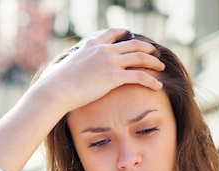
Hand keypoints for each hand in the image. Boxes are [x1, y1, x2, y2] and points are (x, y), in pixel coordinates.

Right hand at [34, 28, 165, 112]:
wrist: (56, 90)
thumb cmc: (58, 83)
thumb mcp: (68, 66)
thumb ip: (78, 63)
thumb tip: (74, 71)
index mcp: (92, 44)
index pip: (113, 32)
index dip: (126, 33)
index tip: (133, 37)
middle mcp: (103, 50)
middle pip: (133, 44)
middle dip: (147, 47)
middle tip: (156, 53)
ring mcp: (110, 62)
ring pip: (140, 57)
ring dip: (154, 61)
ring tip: (162, 67)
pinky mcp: (114, 77)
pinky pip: (139, 76)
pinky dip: (151, 80)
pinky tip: (158, 86)